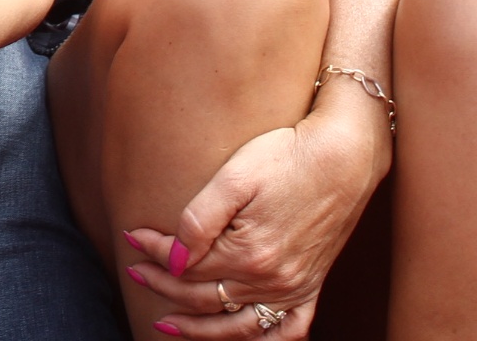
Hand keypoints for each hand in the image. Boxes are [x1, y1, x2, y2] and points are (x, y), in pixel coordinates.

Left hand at [118, 111, 382, 337]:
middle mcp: (271, 280)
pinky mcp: (313, 286)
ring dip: (200, 329)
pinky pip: (289, 330)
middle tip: (134, 273)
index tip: (131, 236)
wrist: (345, 155)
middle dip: (163, 287)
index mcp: (247, 254)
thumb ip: (198, 221)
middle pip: (204, 297)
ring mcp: (294, 287)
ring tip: (168, 324)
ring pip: (238, 326)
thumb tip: (169, 259)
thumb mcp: (234, 177)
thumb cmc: (286, 156)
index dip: (153, 251)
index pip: (185, 266)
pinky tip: (239, 337)